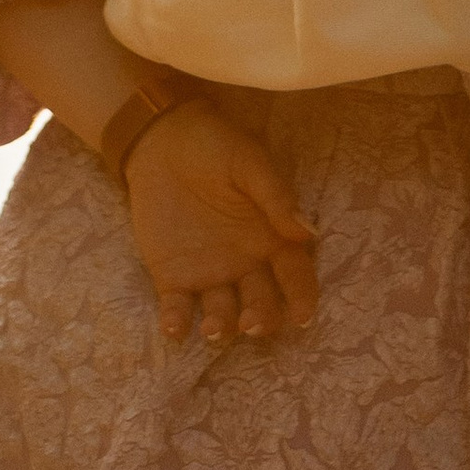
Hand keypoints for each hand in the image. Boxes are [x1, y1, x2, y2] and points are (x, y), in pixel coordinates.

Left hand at [124, 95, 319, 349]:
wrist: (162, 140)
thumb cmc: (215, 147)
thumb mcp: (250, 163)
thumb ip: (275, 197)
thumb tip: (308, 233)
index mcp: (270, 237)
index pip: (294, 274)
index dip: (301, 296)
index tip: (302, 316)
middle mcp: (245, 264)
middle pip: (261, 302)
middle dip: (261, 318)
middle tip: (252, 323)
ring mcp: (209, 274)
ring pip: (222, 313)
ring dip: (221, 327)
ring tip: (213, 328)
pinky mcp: (173, 277)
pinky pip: (177, 308)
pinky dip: (177, 323)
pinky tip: (175, 329)